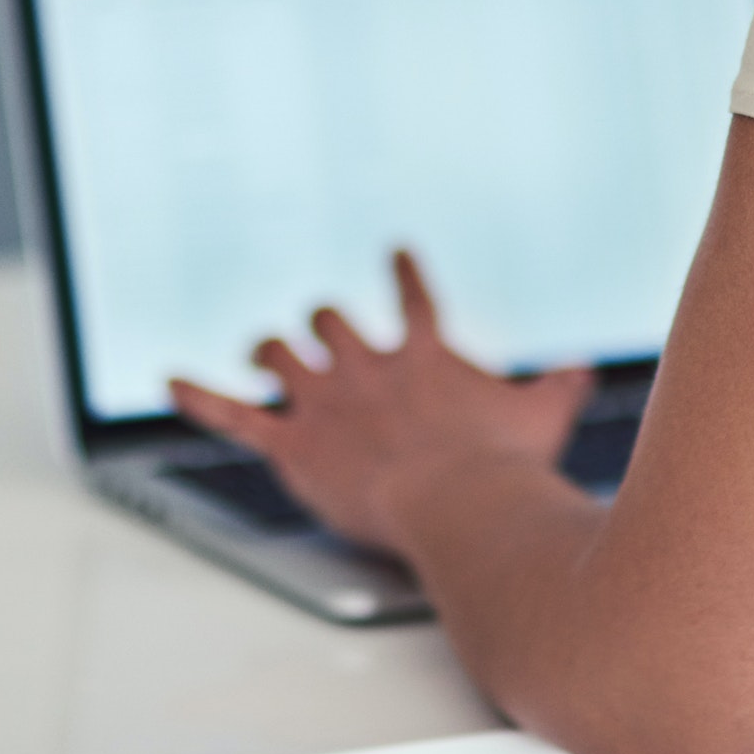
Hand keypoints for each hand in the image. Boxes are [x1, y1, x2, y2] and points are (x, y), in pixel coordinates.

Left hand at [170, 249, 593, 555]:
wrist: (458, 500)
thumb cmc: (502, 463)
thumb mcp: (543, 415)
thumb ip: (559, 386)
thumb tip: (583, 369)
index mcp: (423, 355)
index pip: (412, 297)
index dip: (402, 272)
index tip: (395, 254)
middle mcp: (368, 365)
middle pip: (330, 321)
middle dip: (324, 325)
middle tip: (321, 330)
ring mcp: (327, 401)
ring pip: (281, 353)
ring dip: (271, 351)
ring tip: (264, 351)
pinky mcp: (295, 442)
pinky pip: (235, 415)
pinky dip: (199, 396)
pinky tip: (171, 380)